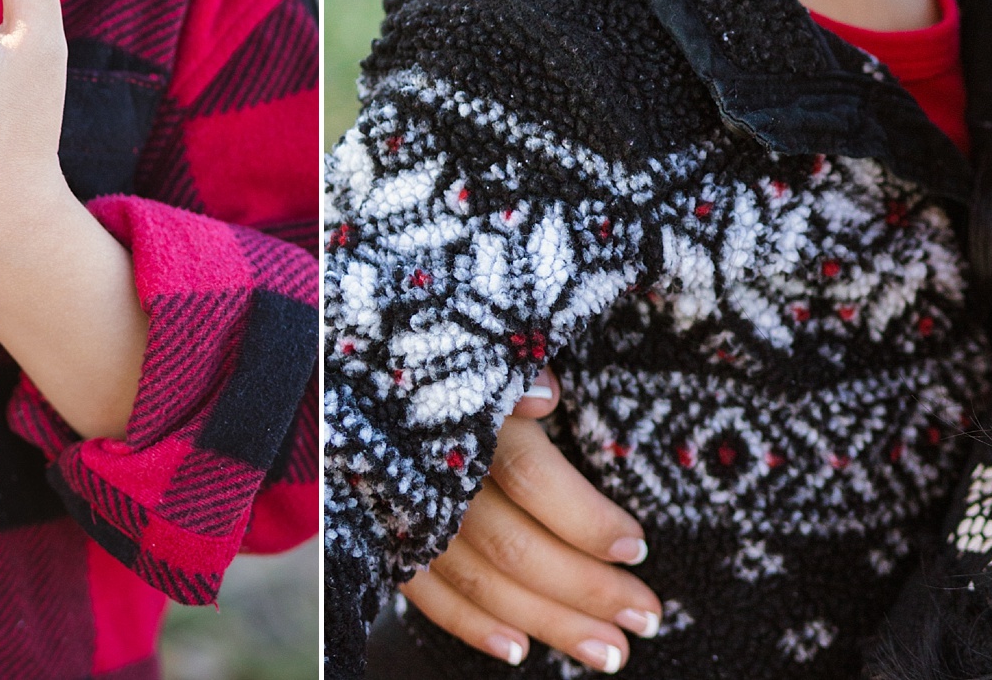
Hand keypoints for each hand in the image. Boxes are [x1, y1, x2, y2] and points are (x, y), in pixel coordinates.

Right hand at [403, 371, 660, 672]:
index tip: (638, 546)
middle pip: (512, 544)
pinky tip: (520, 650)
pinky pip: (427, 594)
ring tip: (609, 653)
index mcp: (464, 413)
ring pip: (479, 580)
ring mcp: (404, 511)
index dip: (585, 519)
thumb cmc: (440, 352)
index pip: (530, 478)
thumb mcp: (481, 343)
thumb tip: (547, 396)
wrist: (346, 365)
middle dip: (585, 589)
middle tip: (645, 618)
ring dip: (547, 622)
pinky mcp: (383, 537)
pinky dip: (472, 626)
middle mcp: (432, 470)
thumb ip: (518, 367)